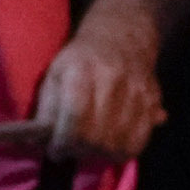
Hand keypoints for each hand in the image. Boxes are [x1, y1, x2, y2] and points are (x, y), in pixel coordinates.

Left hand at [32, 1, 165, 165]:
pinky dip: (122, 152)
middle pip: (96, 136)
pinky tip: (110, 144)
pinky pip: (138, 143)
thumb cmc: (80, 59)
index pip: (74, 116)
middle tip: (72, 148)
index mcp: (82, 70)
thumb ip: (45, 109)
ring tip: (89, 146)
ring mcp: (137, 92)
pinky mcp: (153, 102)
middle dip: (79, 151)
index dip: (62, 141)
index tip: (55, 149)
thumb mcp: (55, 74)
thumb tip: (36, 142)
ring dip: (99, 154)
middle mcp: (113, 80)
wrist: (123, 35)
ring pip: (117, 145)